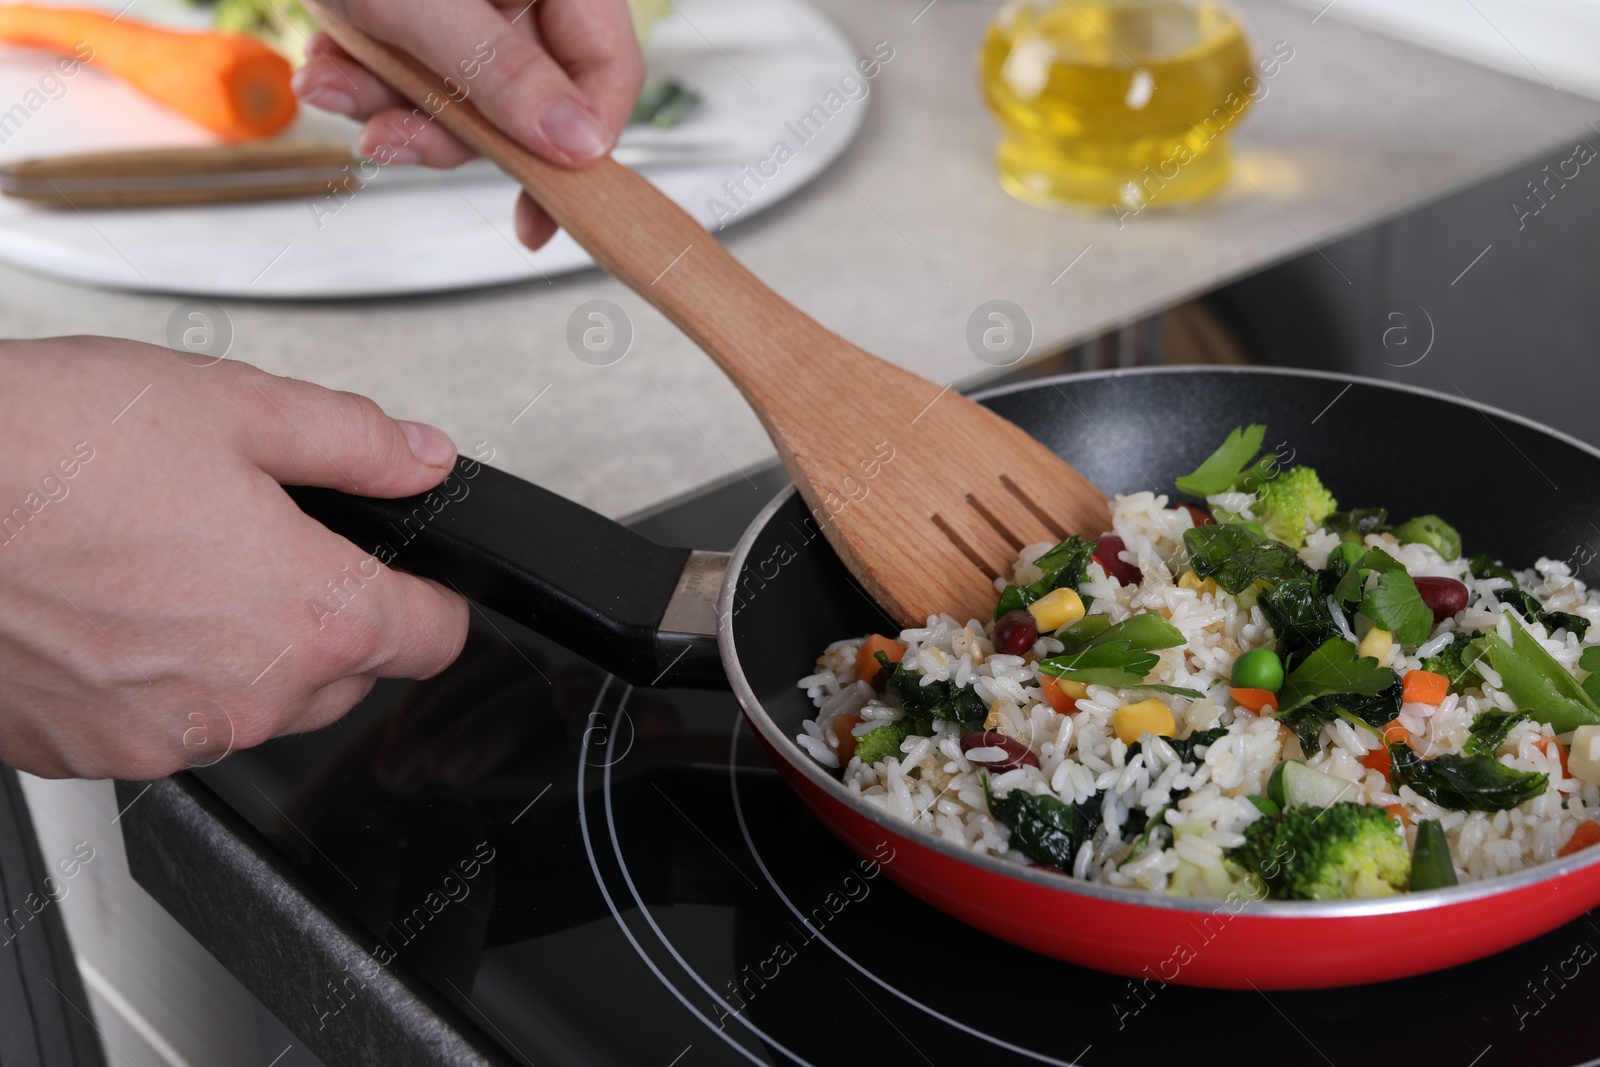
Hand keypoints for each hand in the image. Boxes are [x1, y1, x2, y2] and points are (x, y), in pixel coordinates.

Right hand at [0, 337, 469, 778]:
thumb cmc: (39, 450)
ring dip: (244, 652)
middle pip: (350, 678)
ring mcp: (164, 738)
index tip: (417, 579)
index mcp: (309, 615)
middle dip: (332, 618)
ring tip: (173, 565)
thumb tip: (421, 459)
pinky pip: (165, 726)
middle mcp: (247, 698)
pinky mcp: (87, 754)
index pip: (434, 639)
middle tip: (265, 543)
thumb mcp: (230, 406)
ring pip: (258, 707)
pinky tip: (112, 610)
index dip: (433, 597)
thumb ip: (353, 442)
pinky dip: (160, 680)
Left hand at [292, 0, 643, 249]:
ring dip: (388, 104)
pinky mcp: (426, 6)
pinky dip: (367, 75)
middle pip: (526, 100)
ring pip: (463, 91)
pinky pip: (418, 66)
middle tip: (387, 140)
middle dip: (445, 129)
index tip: (538, 211)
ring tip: (330, 83)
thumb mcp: (427, 3)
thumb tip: (580, 146)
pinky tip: (326, 61)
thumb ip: (505, 74)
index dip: (579, 151)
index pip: (607, 75)